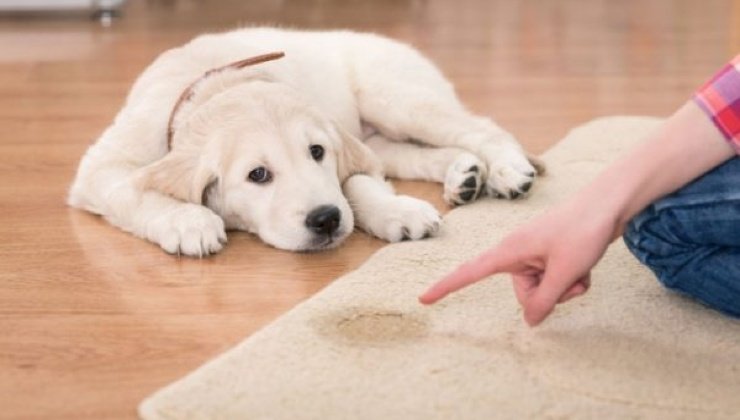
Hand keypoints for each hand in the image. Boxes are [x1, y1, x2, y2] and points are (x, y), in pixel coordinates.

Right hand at [419, 200, 617, 325]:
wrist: (609, 203)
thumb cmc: (583, 230)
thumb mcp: (564, 272)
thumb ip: (545, 301)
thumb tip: (530, 322)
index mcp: (509, 251)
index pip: (470, 272)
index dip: (446, 287)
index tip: (423, 298)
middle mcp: (518, 253)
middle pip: (524, 294)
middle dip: (549, 295)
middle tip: (570, 276)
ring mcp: (535, 254)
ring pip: (544, 290)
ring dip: (566, 287)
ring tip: (581, 267)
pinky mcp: (551, 255)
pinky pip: (556, 281)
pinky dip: (573, 280)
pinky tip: (586, 266)